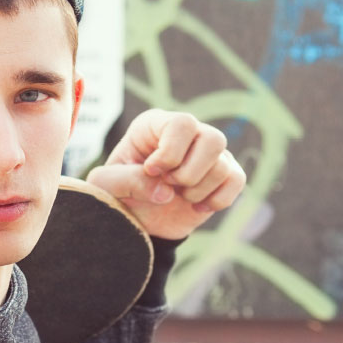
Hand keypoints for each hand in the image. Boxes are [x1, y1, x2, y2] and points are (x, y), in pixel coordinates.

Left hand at [85, 109, 245, 239]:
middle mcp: (188, 133)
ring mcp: (210, 152)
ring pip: (223, 165)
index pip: (182, 124)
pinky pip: (237, 181)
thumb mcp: (105, 185)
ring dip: (197, 190)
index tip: (150, 171)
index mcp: (156, 124)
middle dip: (188, 173)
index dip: (170, 153)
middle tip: (167, 184)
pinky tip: (195, 206)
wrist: (139, 219)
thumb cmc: (118, 192)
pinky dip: (217, 200)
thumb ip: (125, 181)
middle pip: (213, 140)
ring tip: (177, 196)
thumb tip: (165, 192)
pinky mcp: (225, 173)